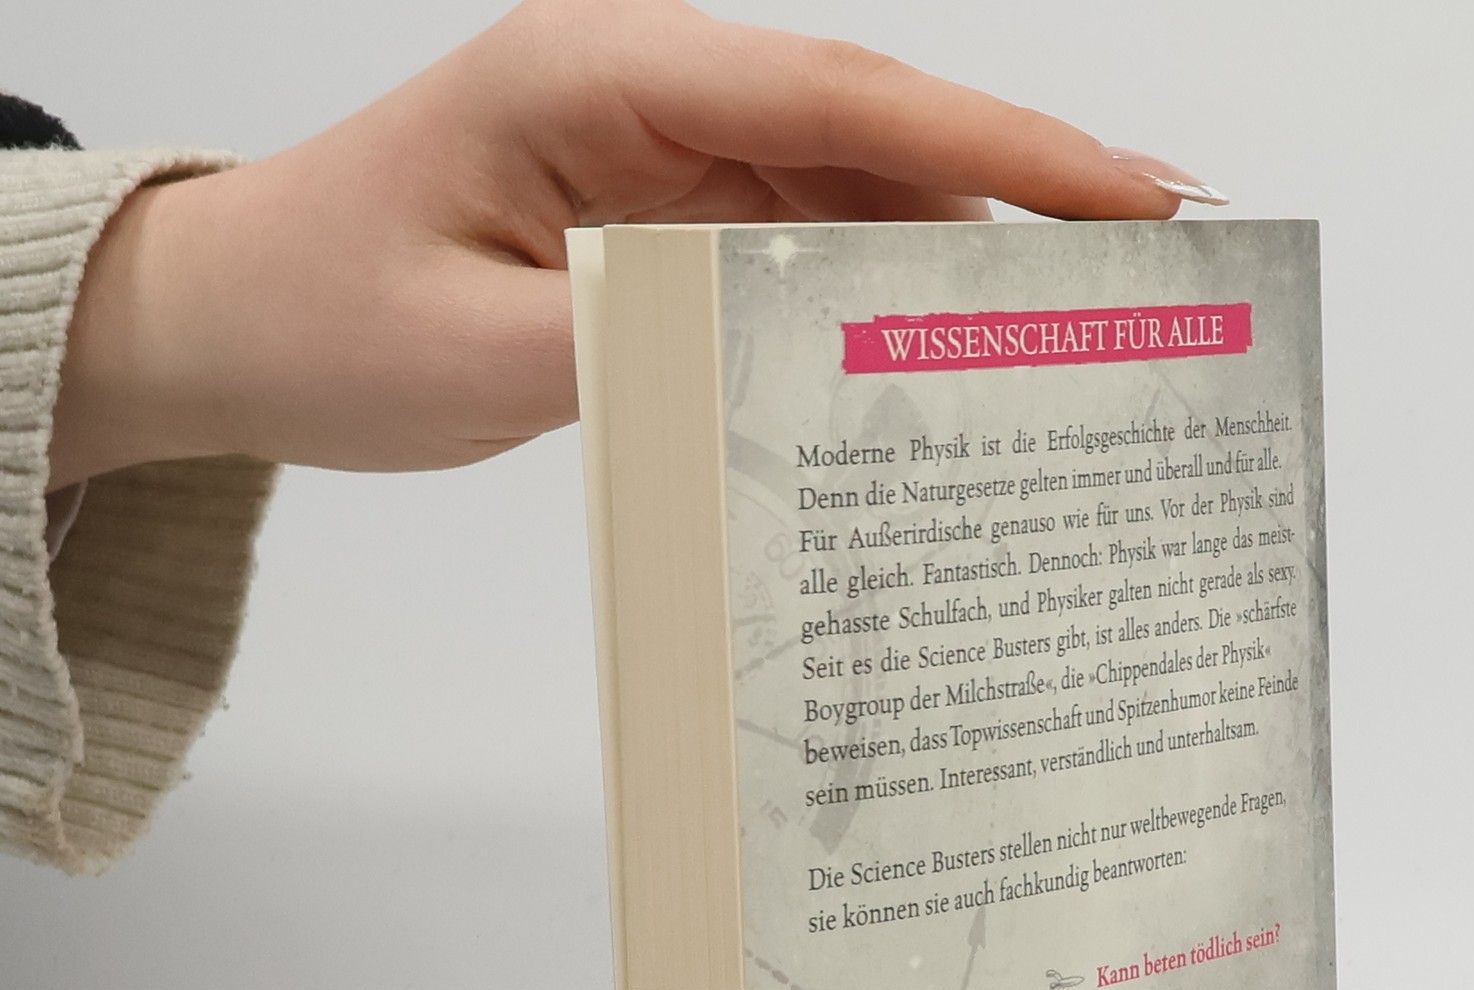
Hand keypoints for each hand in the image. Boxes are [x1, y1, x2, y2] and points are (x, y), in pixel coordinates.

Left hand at [49, 0, 1222, 487]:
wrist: (242, 316)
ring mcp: (669, 152)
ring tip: (1085, 327)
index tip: (1128, 191)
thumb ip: (646, 349)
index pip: (839, 96)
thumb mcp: (475, 353)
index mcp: (601, 74)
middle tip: (1160, 268)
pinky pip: (808, 244)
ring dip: (967, 250)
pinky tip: (956, 350)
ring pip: (859, 187)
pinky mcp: (671, 215)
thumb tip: (804, 361)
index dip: (998, 139)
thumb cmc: (326, 312)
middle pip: (880, 130)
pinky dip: (887, 293)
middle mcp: (655, 92)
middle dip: (1025, 192)